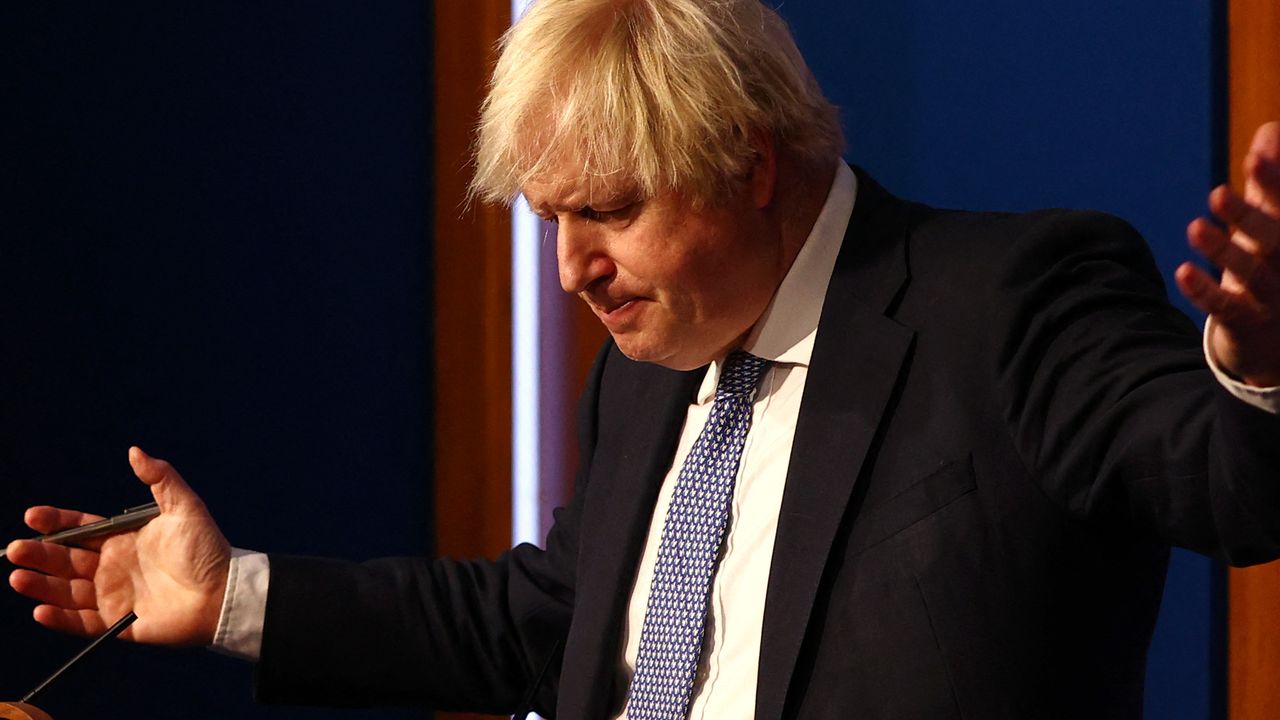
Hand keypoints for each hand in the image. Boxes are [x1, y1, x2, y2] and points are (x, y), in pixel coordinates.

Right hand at [6, 447, 230, 645]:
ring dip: (40, 585)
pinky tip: (40, 610)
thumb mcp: (185, 508)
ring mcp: (113, 595)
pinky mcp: (118, 624)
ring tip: (17, 576)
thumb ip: (161, 479)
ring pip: (66, 591)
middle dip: (40, 554)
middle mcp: (112, 566)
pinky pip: (82, 623)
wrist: (224, 593)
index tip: (33, 516)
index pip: (81, 529)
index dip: (57, 522)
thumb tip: (135, 451)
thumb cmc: (208, 550)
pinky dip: (60, 619)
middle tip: (15, 548)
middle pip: (66, 560)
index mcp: (123, 539)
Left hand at [1177, 121, 1279, 386]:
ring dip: (1223, 251)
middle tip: (1216, 193)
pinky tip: (1183, 271)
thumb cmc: (1274, 264)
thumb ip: (1269, 183)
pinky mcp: (1247, 322)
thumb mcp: (1274, 221)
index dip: (1273, 182)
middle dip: (1248, 215)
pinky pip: (1226, 308)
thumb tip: (1269, 132)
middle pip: (1275, 238)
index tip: (1254, 157)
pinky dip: (1204, 292)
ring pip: (1251, 273)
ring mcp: (1272, 296)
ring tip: (1195, 228)